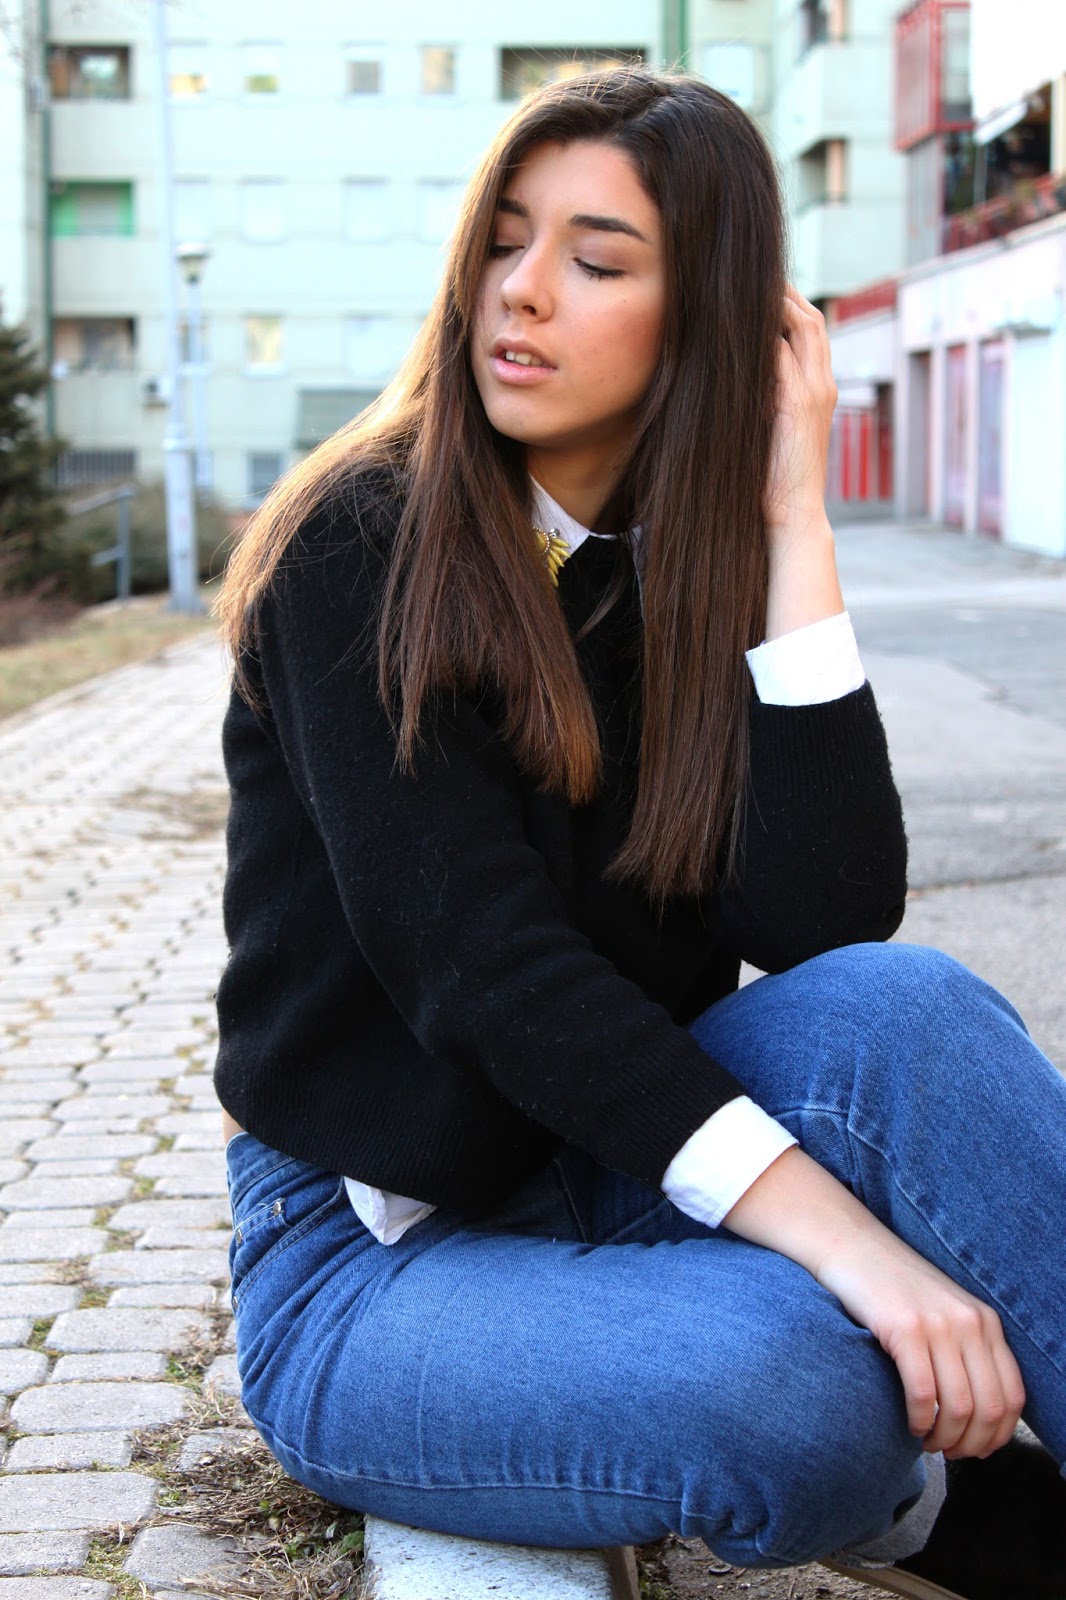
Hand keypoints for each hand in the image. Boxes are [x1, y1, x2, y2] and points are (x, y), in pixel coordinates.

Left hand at [764, 286, 837, 538]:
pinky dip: (765, 333)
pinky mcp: (797, 403)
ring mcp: (814, 392)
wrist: (794, 515)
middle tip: (756, 274)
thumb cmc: (776, 482)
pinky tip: (741, 322)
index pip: (811, 333)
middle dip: (787, 293)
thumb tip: (741, 377)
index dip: (791, 307)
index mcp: (820, 391)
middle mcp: (823, 385)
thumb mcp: (773, 430)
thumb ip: (767, 400)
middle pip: (812, 320)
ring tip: (751, 285)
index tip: (763, 291)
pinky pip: (782, 354)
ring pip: (804, 327)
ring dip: (778, 303)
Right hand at [815, 1230, 1025, 1458]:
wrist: (852, 1247)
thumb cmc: (893, 1289)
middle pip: (990, 1407)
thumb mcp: (945, 1312)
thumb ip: (967, 1350)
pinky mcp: (905, 1328)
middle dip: (972, 1443)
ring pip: (959, 1407)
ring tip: (928, 1441)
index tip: (978, 1449)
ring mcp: (938, 1324)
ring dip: (945, 1438)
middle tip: (950, 1452)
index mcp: (986, 1321)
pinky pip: (924, 1394)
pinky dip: (921, 1421)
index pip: (1013, 1396)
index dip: (999, 1435)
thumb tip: (978, 1415)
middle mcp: (970, 1322)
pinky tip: (912, 1424)